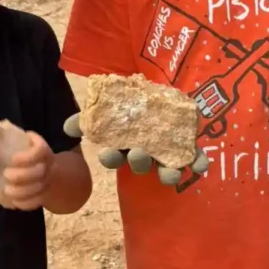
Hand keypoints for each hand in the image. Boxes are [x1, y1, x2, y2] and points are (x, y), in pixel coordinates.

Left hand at [0, 131, 53, 209]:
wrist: (35, 172)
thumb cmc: (18, 156)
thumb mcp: (5, 149)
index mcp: (39, 148)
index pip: (40, 150)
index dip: (28, 157)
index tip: (13, 160)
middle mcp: (47, 164)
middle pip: (40, 171)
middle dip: (22, 175)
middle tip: (6, 175)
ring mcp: (47, 180)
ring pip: (40, 187)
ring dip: (23, 191)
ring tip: (7, 191)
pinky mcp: (45, 194)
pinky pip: (39, 200)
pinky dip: (27, 203)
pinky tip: (15, 202)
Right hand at [63, 113, 209, 185]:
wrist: (161, 95)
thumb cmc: (132, 105)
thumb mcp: (108, 107)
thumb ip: (89, 117)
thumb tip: (67, 128)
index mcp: (123, 145)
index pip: (114, 156)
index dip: (111, 157)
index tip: (109, 153)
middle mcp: (144, 153)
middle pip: (140, 164)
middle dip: (139, 162)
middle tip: (138, 153)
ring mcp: (166, 154)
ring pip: (166, 169)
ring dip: (168, 173)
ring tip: (170, 173)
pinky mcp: (187, 150)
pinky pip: (194, 160)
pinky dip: (198, 164)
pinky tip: (201, 166)